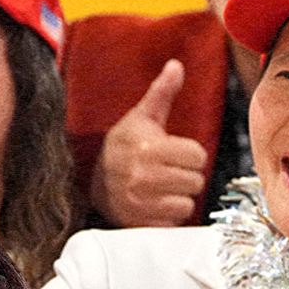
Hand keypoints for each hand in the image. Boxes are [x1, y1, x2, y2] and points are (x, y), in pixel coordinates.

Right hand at [89, 60, 208, 225]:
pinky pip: (174, 222)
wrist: (91, 180)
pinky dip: (169, 216)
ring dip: (180, 197)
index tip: (176, 153)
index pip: (198, 156)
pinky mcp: (139, 223)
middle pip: (196, 181)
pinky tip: (156, 204)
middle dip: (187, 176)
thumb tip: (176, 65)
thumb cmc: (124, 146)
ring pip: (187, 203)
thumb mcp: (141, 117)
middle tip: (170, 171)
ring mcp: (140, 202)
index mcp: (149, 148)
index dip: (191, 154)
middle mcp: (144, 176)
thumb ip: (162, 92)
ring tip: (164, 188)